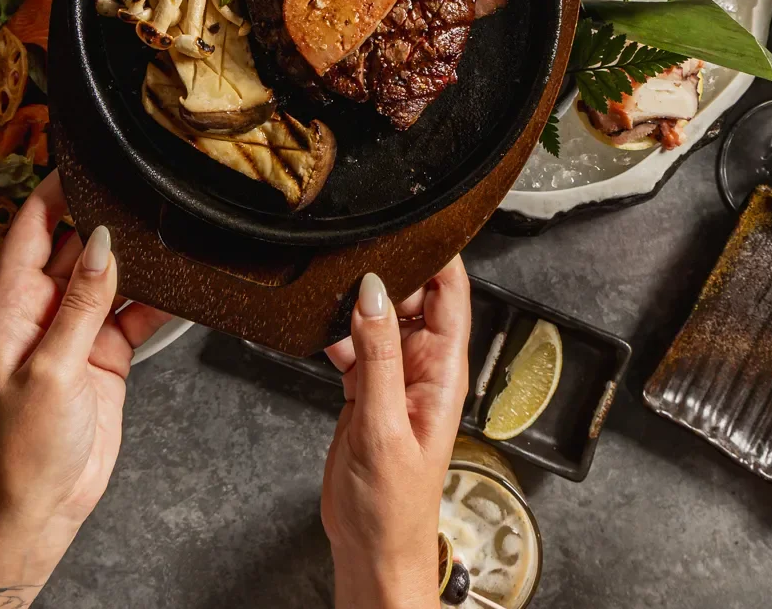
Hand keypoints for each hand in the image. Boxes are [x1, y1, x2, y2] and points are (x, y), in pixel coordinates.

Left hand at [0, 172, 171, 563]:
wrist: (40, 507)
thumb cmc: (22, 448)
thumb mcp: (51, 370)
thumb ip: (80, 305)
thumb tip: (102, 244)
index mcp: (12, 304)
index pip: (31, 228)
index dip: (55, 190)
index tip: (86, 160)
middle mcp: (43, 310)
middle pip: (77, 244)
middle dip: (106, 218)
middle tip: (143, 191)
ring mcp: (77, 331)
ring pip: (111, 275)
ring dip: (137, 258)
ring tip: (169, 230)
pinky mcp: (106, 354)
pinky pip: (136, 312)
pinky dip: (158, 299)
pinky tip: (182, 284)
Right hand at [320, 259, 470, 608]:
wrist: (372, 549)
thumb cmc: (393, 507)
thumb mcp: (383, 425)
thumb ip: (378, 355)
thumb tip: (375, 293)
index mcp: (444, 372)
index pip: (452, 295)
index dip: (439, 255)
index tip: (415, 222)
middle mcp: (422, 369)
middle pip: (413, 297)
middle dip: (388, 272)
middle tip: (355, 254)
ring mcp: (394, 378)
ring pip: (380, 317)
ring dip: (358, 301)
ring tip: (332, 287)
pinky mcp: (366, 391)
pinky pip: (355, 344)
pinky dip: (337, 332)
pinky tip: (319, 326)